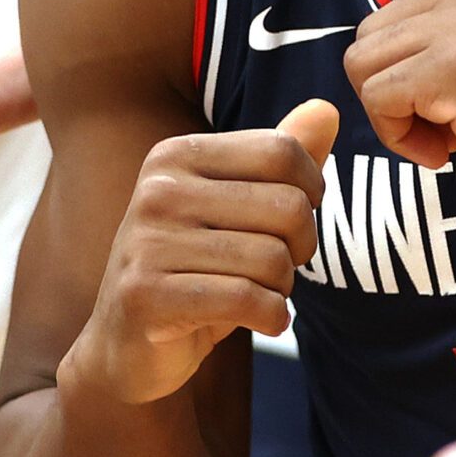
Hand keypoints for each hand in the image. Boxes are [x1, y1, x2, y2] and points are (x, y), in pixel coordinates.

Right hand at [70, 100, 337, 405]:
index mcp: (176, 155)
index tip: (294, 223)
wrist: (127, 347)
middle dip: (301, 247)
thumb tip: (328, 109)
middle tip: (278, 268)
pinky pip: (247, 299)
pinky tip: (263, 321)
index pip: (282, 151)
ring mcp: (146, 242)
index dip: (311, 192)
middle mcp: (157, 190)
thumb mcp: (238, 210)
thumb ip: (282, 159)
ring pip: (272, 259)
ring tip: (259, 295)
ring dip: (283, 288)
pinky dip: (272, 317)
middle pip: (288, 206)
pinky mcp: (146, 295)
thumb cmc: (194, 271)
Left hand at [342, 0, 455, 232]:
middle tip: (452, 126)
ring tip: (447, 139)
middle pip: (374, 35)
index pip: (404, 11)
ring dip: (394, 113)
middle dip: (398, 88)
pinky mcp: (451, 68)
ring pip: (364, 65)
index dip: (419, 67)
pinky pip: (375, 99)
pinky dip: (399, 138)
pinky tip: (446, 155)